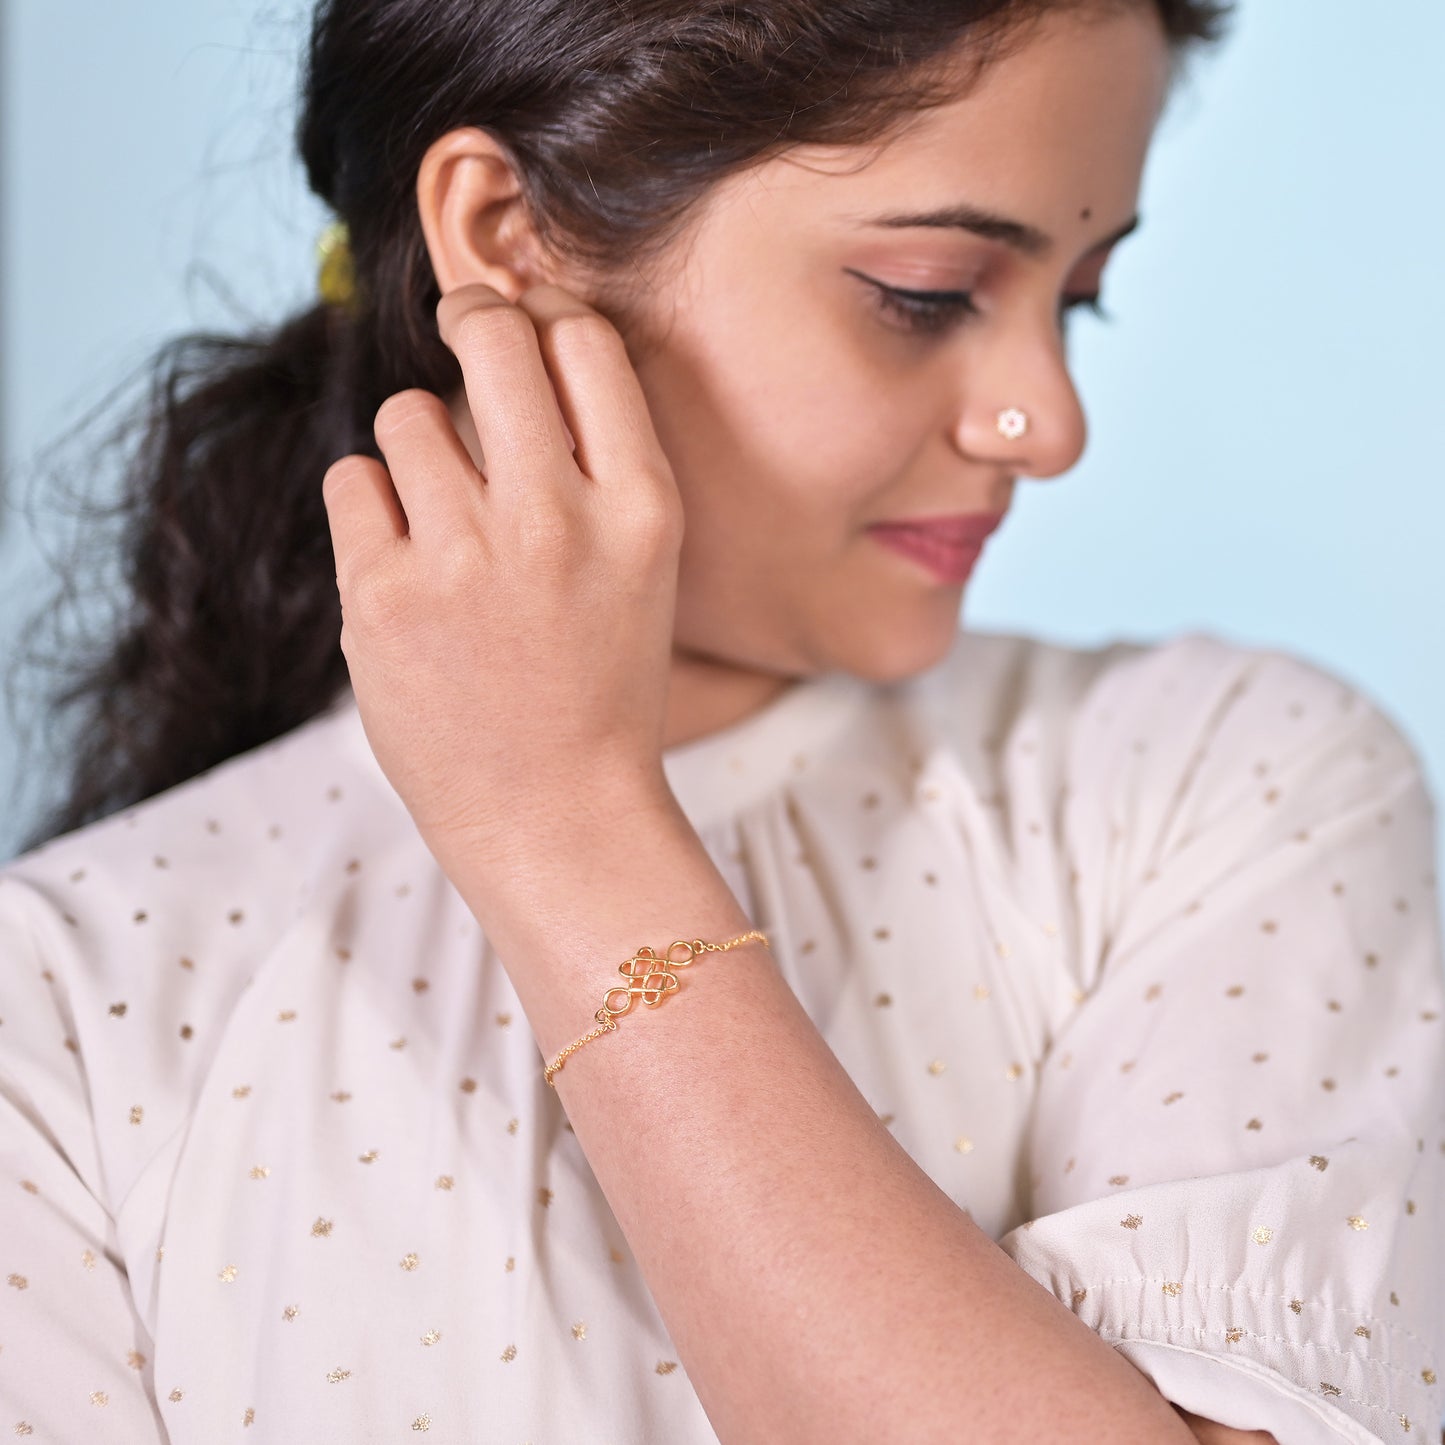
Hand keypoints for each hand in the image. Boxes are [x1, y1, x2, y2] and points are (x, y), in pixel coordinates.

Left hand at [320, 282, 684, 880]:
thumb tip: (519, 337)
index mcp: (642, 510)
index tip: (524, 321)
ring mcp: (465, 559)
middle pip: (491, 336)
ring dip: (418, 444)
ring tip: (441, 513)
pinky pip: (352, 480)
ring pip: (407, 412)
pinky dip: (372, 507)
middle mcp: (558, 520)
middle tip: (462, 326)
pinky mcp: (382, 598)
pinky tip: (404, 560)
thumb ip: (598, 463)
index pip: (585, 342)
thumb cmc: (600, 687)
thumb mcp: (643, 569)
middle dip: (470, 316)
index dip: (545, 313)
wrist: (556, 817)